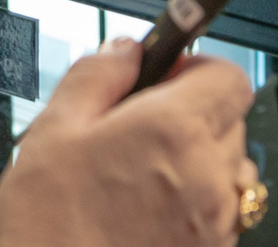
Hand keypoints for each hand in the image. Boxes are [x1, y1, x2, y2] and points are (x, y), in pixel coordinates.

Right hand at [0, 39, 256, 246]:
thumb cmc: (47, 227)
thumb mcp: (54, 130)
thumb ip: (98, 75)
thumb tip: (125, 50)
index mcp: (174, 131)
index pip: (230, 76)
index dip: (197, 68)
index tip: (166, 76)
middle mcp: (208, 177)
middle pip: (231, 121)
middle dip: (193, 113)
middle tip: (139, 127)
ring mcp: (216, 223)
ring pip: (229, 169)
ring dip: (199, 161)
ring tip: (142, 175)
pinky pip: (222, 212)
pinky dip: (196, 203)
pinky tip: (148, 211)